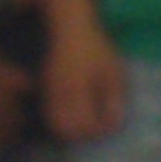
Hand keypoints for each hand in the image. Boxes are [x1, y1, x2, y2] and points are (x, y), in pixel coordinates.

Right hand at [47, 18, 129, 145]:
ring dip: (71, 128)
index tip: (110, 124)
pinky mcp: (46, 88)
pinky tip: (76, 111)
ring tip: (89, 120)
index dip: (98, 131)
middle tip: (98, 126)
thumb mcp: (114, 73)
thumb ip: (114, 100)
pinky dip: (62, 119)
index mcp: (77, 90)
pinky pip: (50, 112)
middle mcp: (59, 94)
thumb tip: (113, 125)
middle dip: (82, 134)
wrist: (70, 27)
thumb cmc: (96, 48)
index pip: (84, 126)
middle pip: (65, 130)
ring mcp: (49, 91)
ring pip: (54, 123)